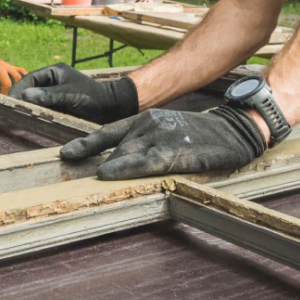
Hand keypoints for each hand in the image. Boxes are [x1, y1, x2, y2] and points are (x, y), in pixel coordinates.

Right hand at [10, 63, 138, 123]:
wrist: (112, 107)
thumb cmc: (92, 97)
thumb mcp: (69, 95)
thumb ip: (48, 96)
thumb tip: (24, 95)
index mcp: (54, 72)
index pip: (29, 79)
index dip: (17, 90)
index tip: (8, 102)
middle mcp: (52, 81)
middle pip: (29, 89)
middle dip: (19, 99)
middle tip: (8, 112)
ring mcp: (54, 93)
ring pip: (34, 100)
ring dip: (26, 108)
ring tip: (14, 118)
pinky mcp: (58, 105)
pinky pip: (42, 108)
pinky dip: (35, 114)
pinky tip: (28, 122)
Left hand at [59, 106, 265, 179]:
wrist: (232, 130)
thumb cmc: (198, 134)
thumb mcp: (166, 130)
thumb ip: (143, 143)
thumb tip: (117, 160)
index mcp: (145, 120)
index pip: (108, 132)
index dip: (86, 143)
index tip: (66, 154)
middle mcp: (149, 125)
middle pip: (112, 147)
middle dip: (93, 162)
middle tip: (69, 177)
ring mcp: (162, 138)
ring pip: (125, 155)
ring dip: (105, 168)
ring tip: (84, 180)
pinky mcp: (176, 153)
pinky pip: (145, 163)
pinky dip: (125, 168)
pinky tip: (109, 175)